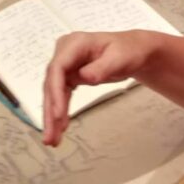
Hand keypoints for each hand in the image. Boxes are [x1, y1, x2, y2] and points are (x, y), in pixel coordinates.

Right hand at [43, 31, 150, 146]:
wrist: (133, 50)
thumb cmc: (128, 51)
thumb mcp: (120, 58)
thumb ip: (102, 67)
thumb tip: (85, 77)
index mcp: (75, 43)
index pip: (58, 68)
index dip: (55, 91)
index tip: (57, 114)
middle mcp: (65, 52)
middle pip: (51, 83)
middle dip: (50, 111)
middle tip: (50, 137)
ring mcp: (66, 63)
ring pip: (54, 92)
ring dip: (52, 116)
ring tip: (52, 140)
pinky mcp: (69, 74)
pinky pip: (62, 95)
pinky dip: (61, 111)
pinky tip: (60, 127)